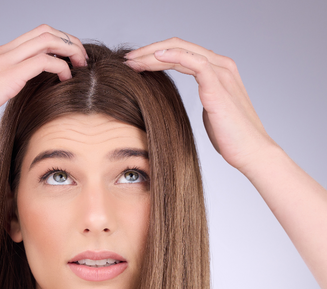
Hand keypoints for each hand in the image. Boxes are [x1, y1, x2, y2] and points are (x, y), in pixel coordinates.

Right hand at [0, 24, 87, 139]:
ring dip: (70, 50)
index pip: (35, 37)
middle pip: (45, 31)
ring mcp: (7, 60)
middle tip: (81, 60)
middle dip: (69, 41)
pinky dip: (62, 67)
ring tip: (80, 66)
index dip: (57, 43)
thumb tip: (1, 102)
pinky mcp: (10, 74)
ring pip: (49, 39)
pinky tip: (66, 79)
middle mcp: (4, 52)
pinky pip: (45, 61)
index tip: (70, 60)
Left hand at [124, 38, 277, 172]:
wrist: (250, 151)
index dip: (156, 55)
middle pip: (179, 47)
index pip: (182, 53)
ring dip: (153, 53)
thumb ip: (202, 94)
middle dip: (149, 51)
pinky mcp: (217, 85)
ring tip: (132, 61)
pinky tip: (155, 58)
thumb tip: (184, 96)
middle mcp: (221, 65)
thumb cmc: (230, 135)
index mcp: (218, 69)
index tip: (135, 64)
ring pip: (182, 51)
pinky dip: (173, 56)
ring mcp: (221, 72)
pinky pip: (193, 61)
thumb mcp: (211, 109)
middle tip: (128, 59)